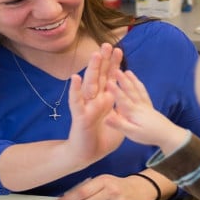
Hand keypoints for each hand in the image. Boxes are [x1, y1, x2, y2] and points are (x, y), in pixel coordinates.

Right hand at [65, 44, 123, 167]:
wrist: (87, 155)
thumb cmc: (102, 138)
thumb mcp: (118, 122)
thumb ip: (121, 108)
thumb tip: (125, 95)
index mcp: (104, 99)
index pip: (109, 79)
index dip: (114, 65)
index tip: (118, 51)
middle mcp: (94, 99)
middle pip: (99, 76)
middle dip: (103, 61)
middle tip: (107, 44)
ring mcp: (85, 106)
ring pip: (88, 85)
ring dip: (91, 70)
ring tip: (95, 55)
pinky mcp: (79, 116)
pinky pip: (76, 102)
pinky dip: (75, 91)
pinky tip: (74, 78)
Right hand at [106, 69, 187, 150]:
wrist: (168, 135)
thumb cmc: (149, 135)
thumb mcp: (132, 133)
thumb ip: (119, 124)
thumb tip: (106, 117)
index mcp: (133, 112)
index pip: (122, 99)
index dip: (115, 91)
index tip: (108, 82)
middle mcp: (139, 106)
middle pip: (130, 91)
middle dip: (123, 80)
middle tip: (116, 70)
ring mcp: (145, 105)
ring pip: (138, 90)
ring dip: (132, 80)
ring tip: (127, 72)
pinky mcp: (149, 107)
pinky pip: (143, 93)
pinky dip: (140, 86)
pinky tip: (138, 83)